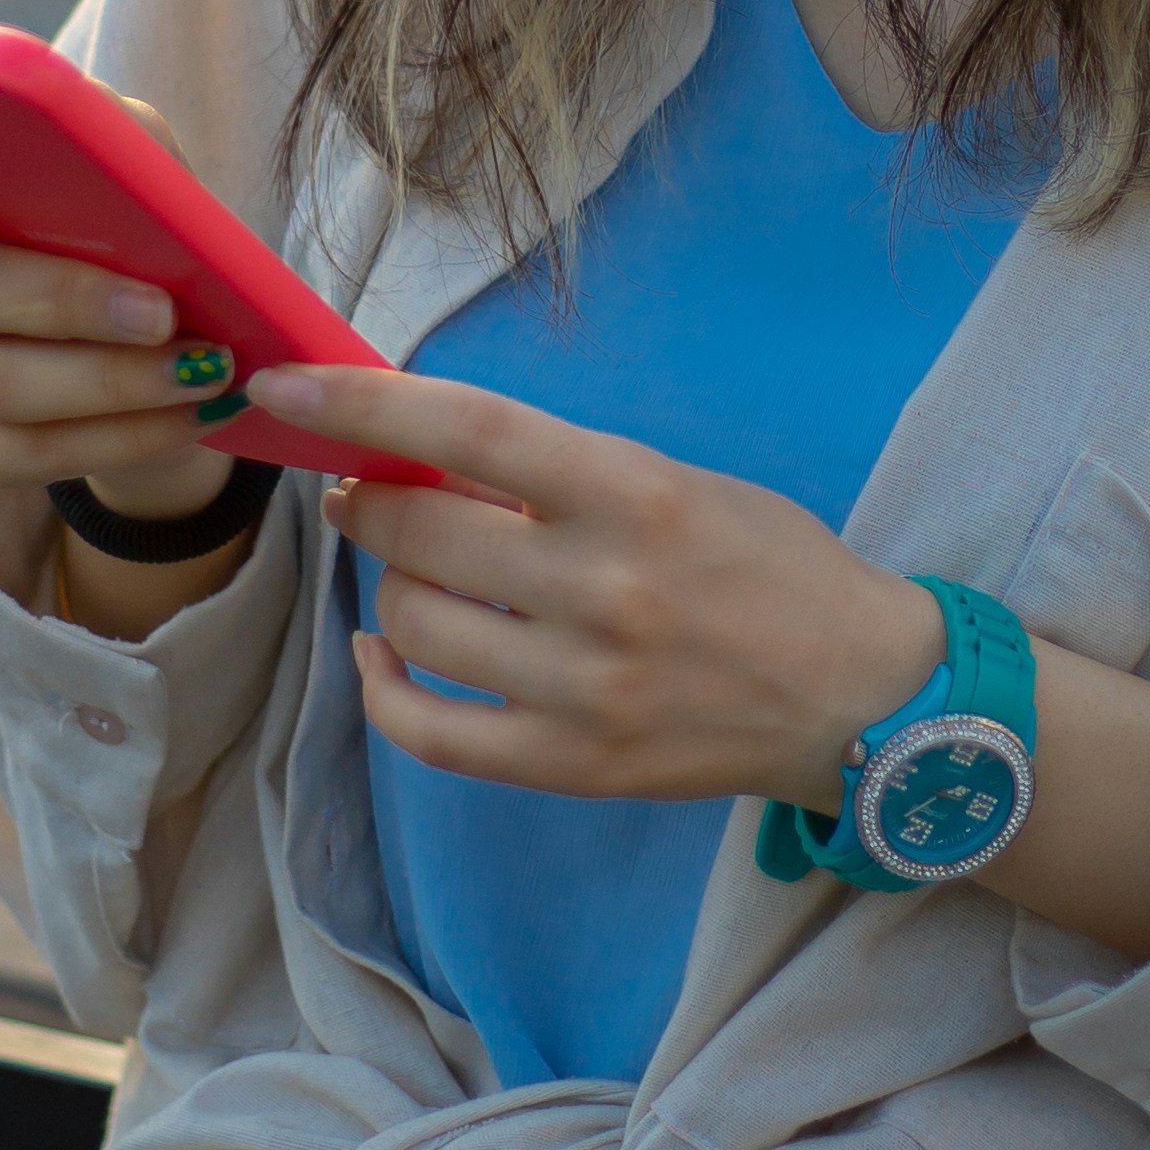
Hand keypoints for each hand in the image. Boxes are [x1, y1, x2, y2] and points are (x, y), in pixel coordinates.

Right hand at [0, 135, 250, 558]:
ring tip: (200, 367)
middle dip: (63, 300)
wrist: (159, 325)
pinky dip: (128, 435)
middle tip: (161, 311)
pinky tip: (192, 413)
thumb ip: (110, 135)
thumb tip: (114, 150)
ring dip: (113, 381)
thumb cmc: (125, 217)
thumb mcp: (128, 155)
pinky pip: (38, 452)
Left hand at [244, 364, 940, 812]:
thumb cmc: (770, 568)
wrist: (865, 696)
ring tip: (423, 571)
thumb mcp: (677, 483)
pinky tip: (383, 652)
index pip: (468, 430)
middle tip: (365, 488)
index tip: (284, 382)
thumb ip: (560, 472)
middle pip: (420, 531)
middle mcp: (604, 591)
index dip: (361, 403)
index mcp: (635, 496)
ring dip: (393, 585)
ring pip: (415, 621)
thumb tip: (420, 453)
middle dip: (368, 499)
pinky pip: (429, 731)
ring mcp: (584, 689)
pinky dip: (385, 685)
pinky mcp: (574, 767)